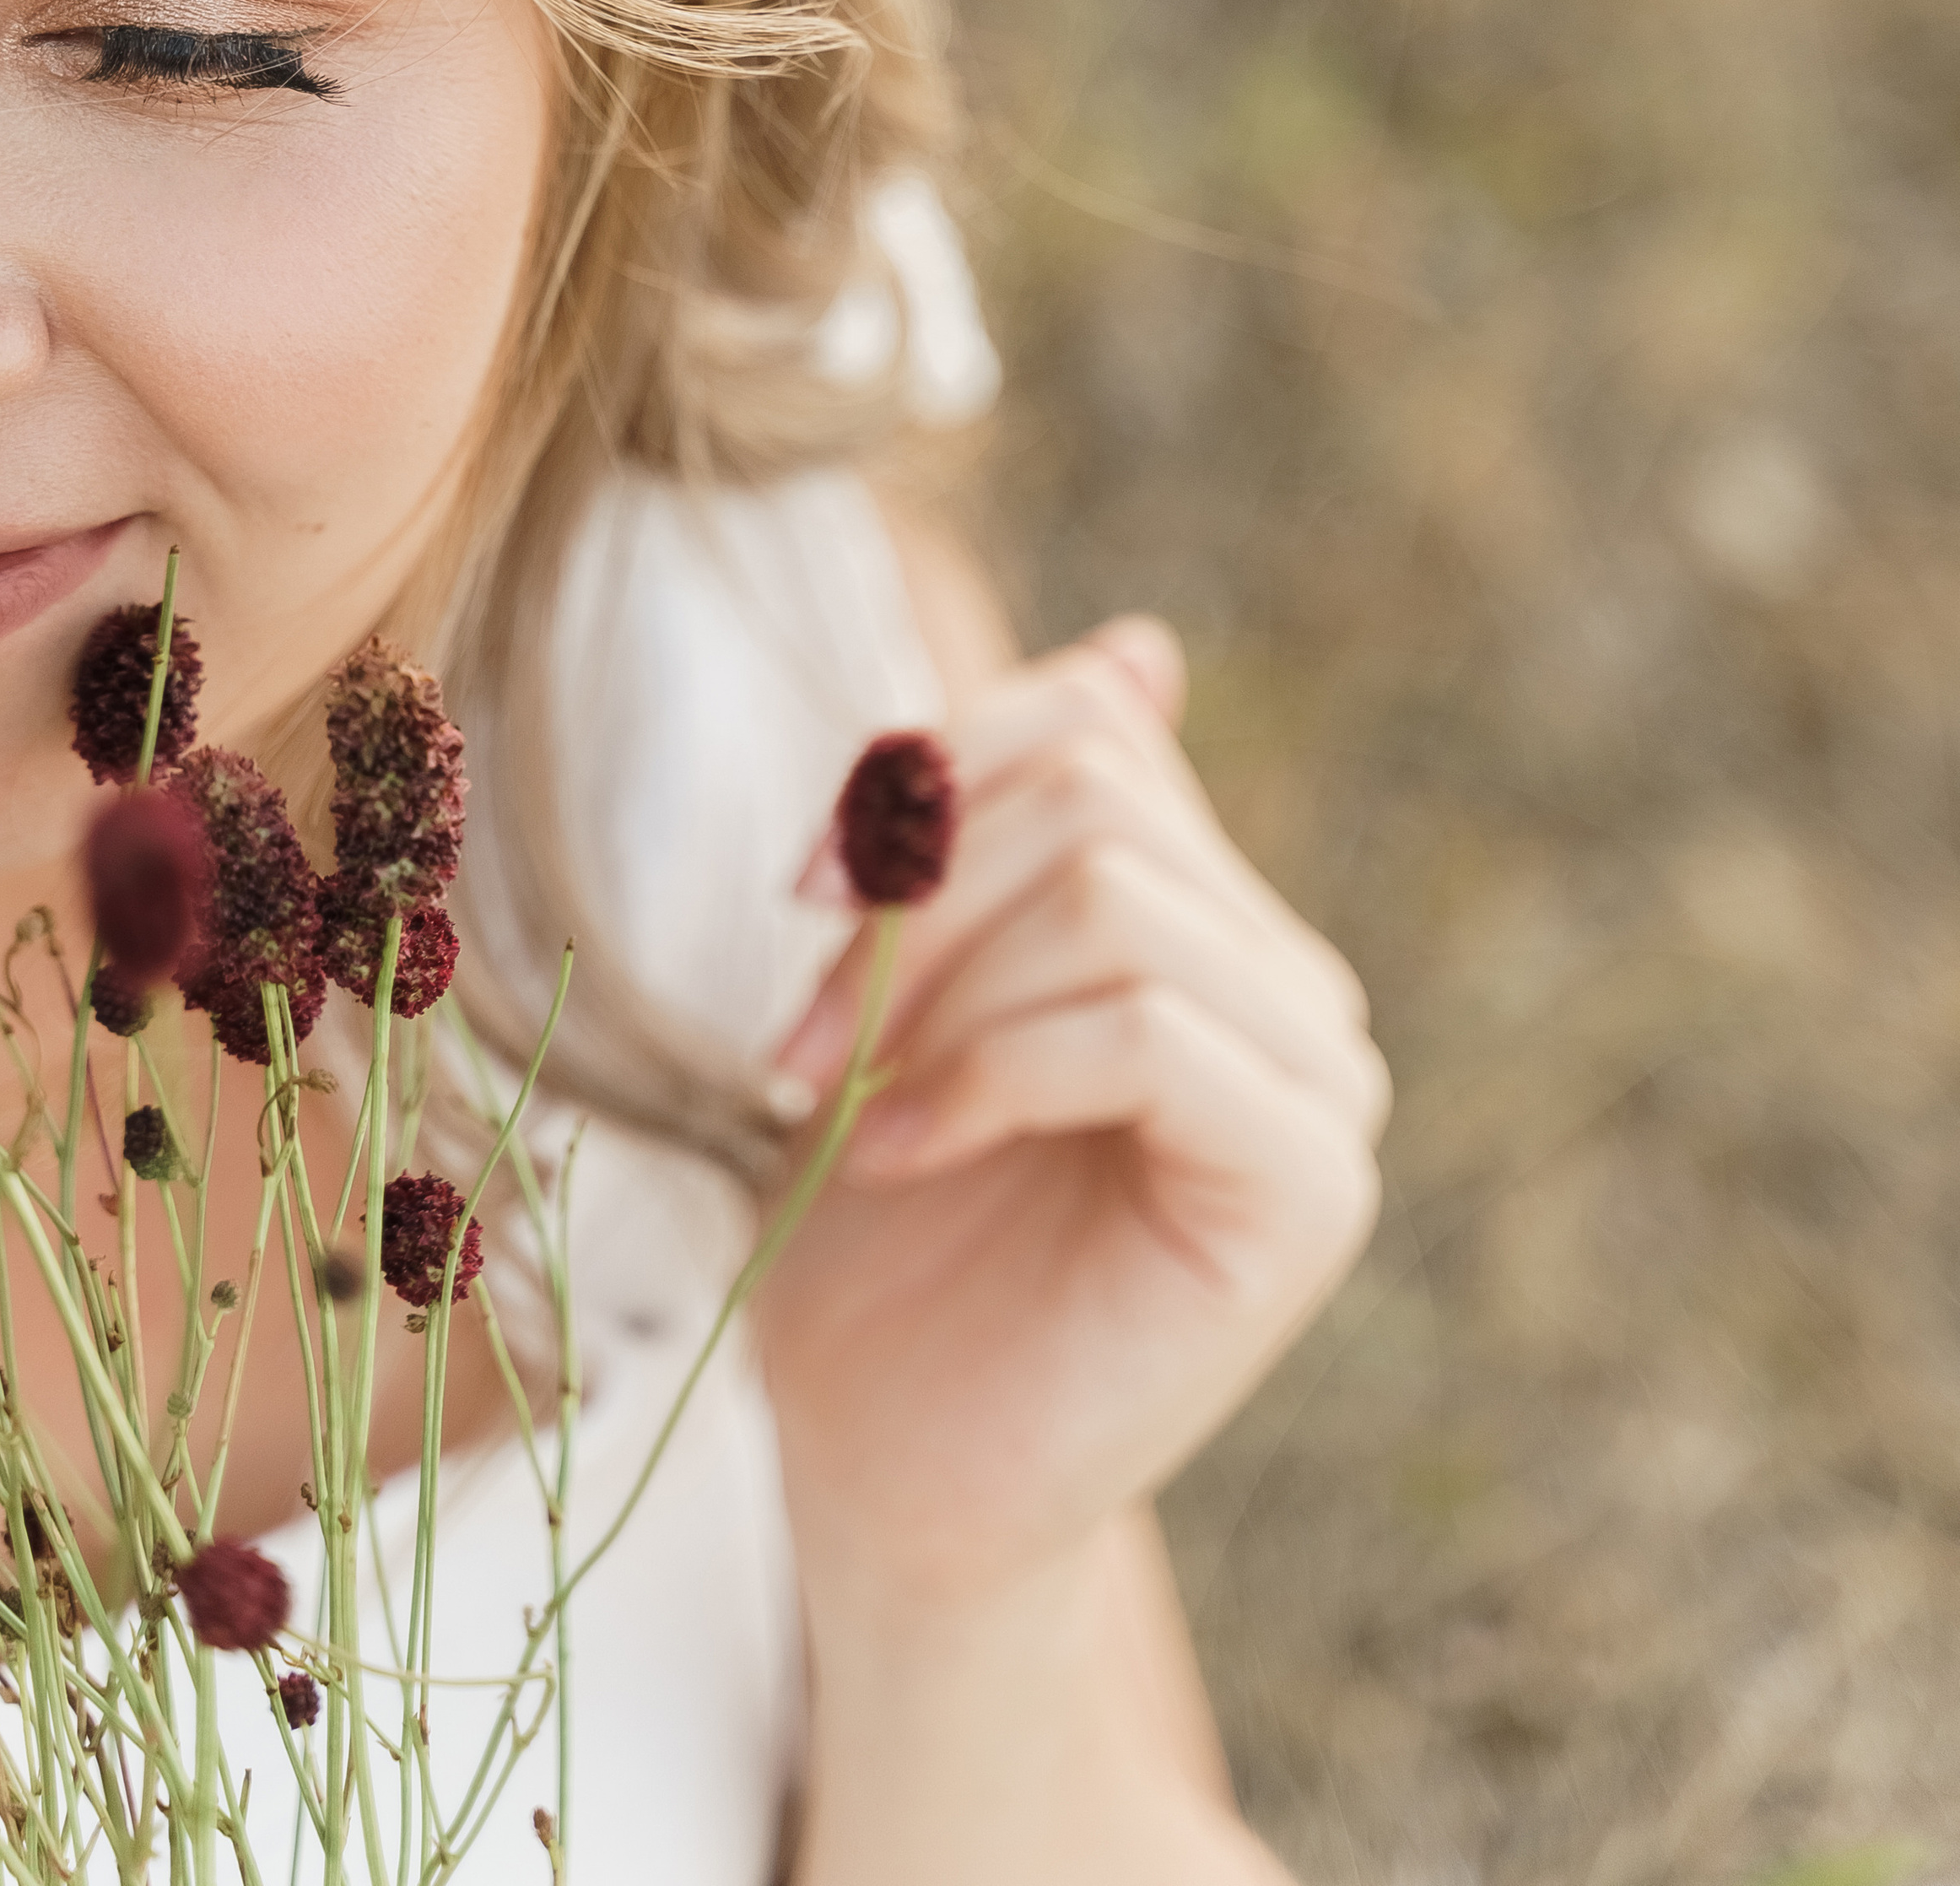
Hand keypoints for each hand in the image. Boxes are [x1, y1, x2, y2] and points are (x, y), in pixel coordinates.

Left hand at [760, 618, 1389, 1615]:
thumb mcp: (917, 986)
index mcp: (1211, 918)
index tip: (796, 889)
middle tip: (793, 1036)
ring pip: (1113, 904)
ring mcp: (1322, 1087)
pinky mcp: (1307, 1190)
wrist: (887, 1473)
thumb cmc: (884, 1233)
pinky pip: (1143, 1034)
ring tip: (840, 1099)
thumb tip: (1146, 643)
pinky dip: (987, 1073)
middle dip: (913, 896)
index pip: (1093, 726)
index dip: (928, 773)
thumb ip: (1010, 827)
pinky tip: (907, 1148)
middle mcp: (1293, 987)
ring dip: (931, 993)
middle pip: (1096, 799)